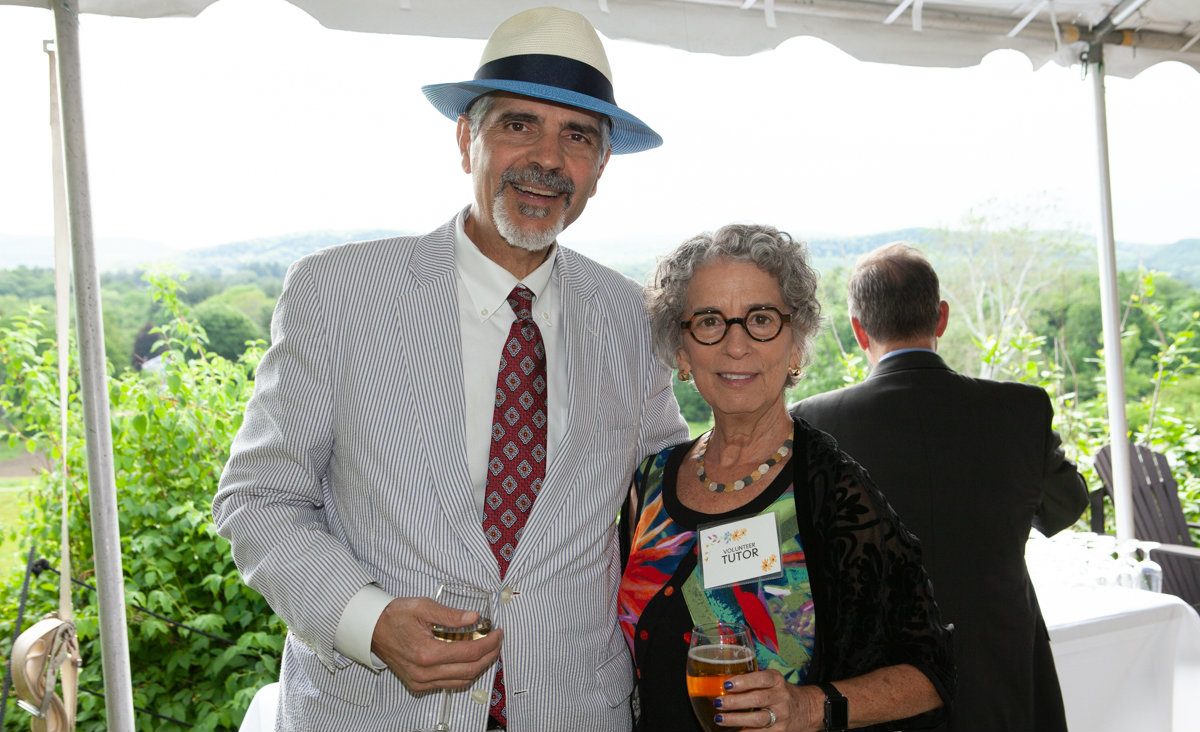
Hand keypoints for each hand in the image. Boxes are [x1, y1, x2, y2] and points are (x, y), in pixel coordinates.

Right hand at [370, 596, 502, 693]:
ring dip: (480, 666)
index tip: (498, 632)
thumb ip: (450, 615)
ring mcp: (421, 681)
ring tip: (487, 649)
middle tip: (497, 640)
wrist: (372, 631)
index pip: (470, 653)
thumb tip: (474, 618)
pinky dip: (465, 673)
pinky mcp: (419, 685)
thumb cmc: (395, 616)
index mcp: (427, 652)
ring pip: (462, 680)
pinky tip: (470, 659)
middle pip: (470, 669)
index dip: (489, 643)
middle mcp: (424, 672)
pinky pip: (450, 684)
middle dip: (490, 655)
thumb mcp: (422, 606)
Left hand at [712, 669, 821, 730]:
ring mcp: (782, 715)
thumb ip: (752, 682)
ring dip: (736, 719)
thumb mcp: (771, 681)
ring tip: (720, 718)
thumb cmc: (779, 692)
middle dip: (735, 702)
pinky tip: (733, 731)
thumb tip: (723, 686)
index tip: (727, 684)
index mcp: (777, 680)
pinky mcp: (780, 730)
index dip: (744, 681)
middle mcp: (781, 697)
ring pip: (758, 719)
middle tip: (718, 702)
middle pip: (757, 699)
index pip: (761, 679)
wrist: (806, 708)